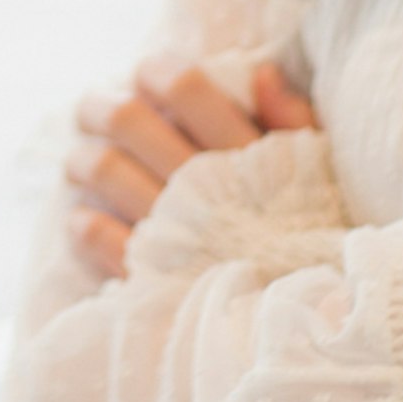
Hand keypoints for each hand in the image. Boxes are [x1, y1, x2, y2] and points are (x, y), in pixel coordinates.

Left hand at [61, 57, 319, 279]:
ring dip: (83, 160)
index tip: (148, 75)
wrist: (310, 330)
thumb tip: (258, 73)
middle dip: (100, 106)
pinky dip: (84, 225)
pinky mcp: (151, 277)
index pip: (185, 86)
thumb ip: (293, 121)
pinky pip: (98, 238)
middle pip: (127, 119)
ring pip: (102, 170)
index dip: (157, 71)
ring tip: (82, 162)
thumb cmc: (317, 242)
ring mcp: (171, 232)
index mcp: (241, 156)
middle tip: (94, 110)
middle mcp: (200, 187)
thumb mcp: (320, 174)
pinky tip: (86, 220)